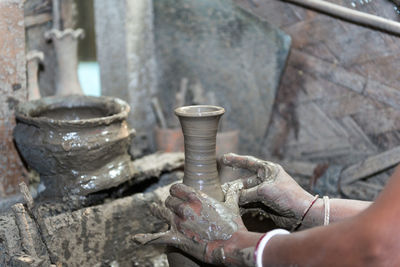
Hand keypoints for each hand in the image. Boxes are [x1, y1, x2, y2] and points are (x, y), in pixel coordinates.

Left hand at [133, 183, 258, 265]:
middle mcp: (185, 207)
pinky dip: (144, 238)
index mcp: (196, 197)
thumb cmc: (233, 225)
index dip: (175, 190)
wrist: (232, 245)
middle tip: (174, 208)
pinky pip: (156, 237)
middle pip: (168, 201)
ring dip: (159, 212)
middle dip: (170, 204)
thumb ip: (232, 193)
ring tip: (154, 210)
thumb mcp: (232, 206)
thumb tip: (237, 185)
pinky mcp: (176, 238)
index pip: (175, 188)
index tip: (176, 193)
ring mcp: (179, 223)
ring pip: (161, 212)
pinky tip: (134, 239)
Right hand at [221, 153, 314, 228]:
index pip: (248, 162)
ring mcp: (264, 193)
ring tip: (222, 200)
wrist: (303, 213)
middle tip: (218, 189)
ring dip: (234, 198)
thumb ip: (246, 193)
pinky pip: (249, 204)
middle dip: (231, 186)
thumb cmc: (287, 196)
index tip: (223, 158)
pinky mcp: (264, 205)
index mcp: (268, 170)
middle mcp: (265, 180)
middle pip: (243, 182)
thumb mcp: (264, 191)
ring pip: (245, 194)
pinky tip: (232, 209)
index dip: (235, 160)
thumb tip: (233, 197)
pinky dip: (240, 206)